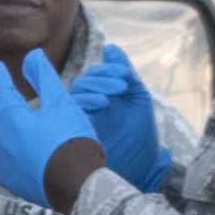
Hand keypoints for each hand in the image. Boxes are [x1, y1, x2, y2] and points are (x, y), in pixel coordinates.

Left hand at [0, 54, 106, 211]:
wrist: (75, 183)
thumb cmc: (70, 139)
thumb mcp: (61, 102)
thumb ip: (44, 77)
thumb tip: (33, 55)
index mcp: (11, 116)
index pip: (0, 88)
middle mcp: (0, 138)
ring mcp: (2, 161)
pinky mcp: (10, 181)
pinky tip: (4, 156)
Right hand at [63, 43, 177, 191]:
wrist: (143, 166)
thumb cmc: (140, 134)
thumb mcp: (137, 97)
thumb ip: (124, 72)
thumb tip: (109, 48)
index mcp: (100, 97)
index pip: (94, 76)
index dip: (108, 70)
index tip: (125, 75)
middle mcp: (86, 106)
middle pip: (82, 82)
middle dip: (102, 78)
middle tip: (122, 86)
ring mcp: (79, 118)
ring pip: (75, 92)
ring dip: (94, 87)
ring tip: (114, 95)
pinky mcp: (74, 130)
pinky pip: (71, 109)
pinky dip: (85, 101)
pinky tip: (103, 103)